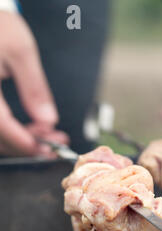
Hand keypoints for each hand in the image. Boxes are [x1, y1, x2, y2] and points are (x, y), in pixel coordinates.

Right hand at [0, 11, 67, 156]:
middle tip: (57, 142)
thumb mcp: (20, 51)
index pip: (0, 125)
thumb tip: (48, 120)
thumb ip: (34, 87)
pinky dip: (12, 130)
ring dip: (22, 139)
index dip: (24, 142)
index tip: (46, 149)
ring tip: (51, 134)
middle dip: (28, 143)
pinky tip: (33, 127)